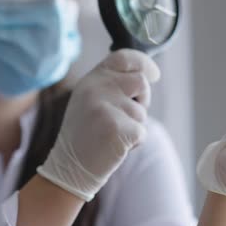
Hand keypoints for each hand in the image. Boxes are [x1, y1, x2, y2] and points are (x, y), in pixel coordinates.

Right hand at [37, 49, 160, 200]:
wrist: (70, 167)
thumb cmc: (86, 134)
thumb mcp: (90, 100)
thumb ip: (112, 85)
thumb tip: (147, 75)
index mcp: (91, 79)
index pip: (123, 57)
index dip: (143, 63)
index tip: (155, 73)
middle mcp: (97, 89)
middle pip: (141, 82)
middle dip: (143, 100)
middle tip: (126, 117)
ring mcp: (106, 108)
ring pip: (142, 112)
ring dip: (134, 126)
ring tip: (111, 135)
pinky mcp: (117, 129)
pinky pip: (142, 132)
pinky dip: (135, 143)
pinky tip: (115, 147)